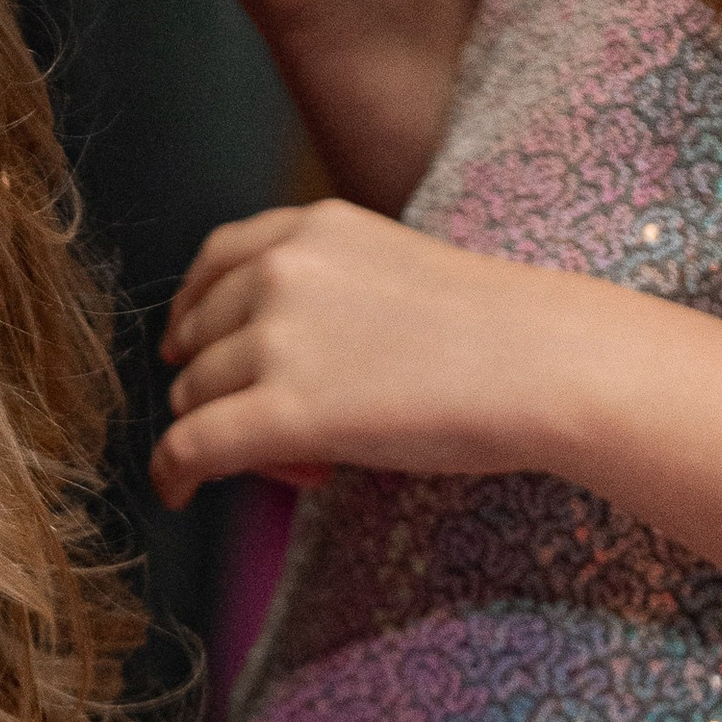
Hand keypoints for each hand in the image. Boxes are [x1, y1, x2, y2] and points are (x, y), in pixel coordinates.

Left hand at [154, 197, 584, 508]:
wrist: (549, 366)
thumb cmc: (498, 333)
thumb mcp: (394, 271)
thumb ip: (324, 290)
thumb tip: (261, 358)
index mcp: (312, 228)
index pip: (214, 259)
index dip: (191, 310)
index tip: (185, 346)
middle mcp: (281, 271)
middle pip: (199, 337)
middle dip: (223, 385)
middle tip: (279, 429)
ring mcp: (276, 338)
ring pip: (194, 395)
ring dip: (225, 433)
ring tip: (303, 464)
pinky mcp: (282, 410)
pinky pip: (191, 445)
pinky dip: (172, 473)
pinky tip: (175, 493)